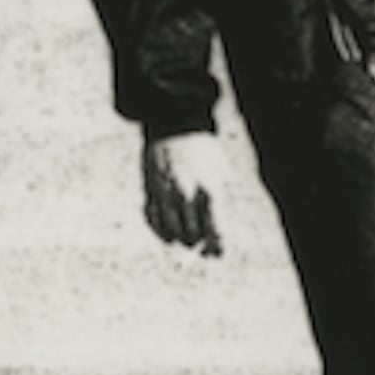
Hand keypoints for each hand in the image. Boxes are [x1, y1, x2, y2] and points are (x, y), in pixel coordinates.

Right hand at [140, 131, 227, 257]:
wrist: (174, 122)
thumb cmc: (203, 148)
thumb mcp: (222, 170)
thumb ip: (223, 200)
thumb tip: (220, 232)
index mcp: (210, 189)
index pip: (216, 230)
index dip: (218, 247)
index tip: (218, 252)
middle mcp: (187, 194)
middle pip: (194, 236)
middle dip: (201, 243)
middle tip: (205, 245)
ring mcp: (167, 193)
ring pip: (174, 232)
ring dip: (182, 238)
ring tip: (189, 237)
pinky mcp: (151, 189)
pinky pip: (154, 220)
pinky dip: (161, 231)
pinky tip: (169, 234)